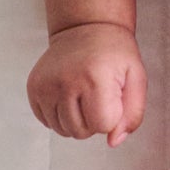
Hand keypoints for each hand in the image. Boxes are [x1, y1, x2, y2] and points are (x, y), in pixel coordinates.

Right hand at [26, 22, 147, 146]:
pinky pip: (47, 122)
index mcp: (95, 79)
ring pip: (63, 130)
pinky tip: (69, 96)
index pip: (103, 126)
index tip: (113, 97)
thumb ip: (132, 114)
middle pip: (81, 132)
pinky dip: (60, 116)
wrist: (86, 28)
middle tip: (98, 97)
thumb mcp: (136, 78)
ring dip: (76, 120)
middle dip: (94, 121)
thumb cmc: (115, 54)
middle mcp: (66, 82)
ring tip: (83, 96)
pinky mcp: (33, 88)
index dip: (112, 117)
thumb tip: (113, 141)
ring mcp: (46, 86)